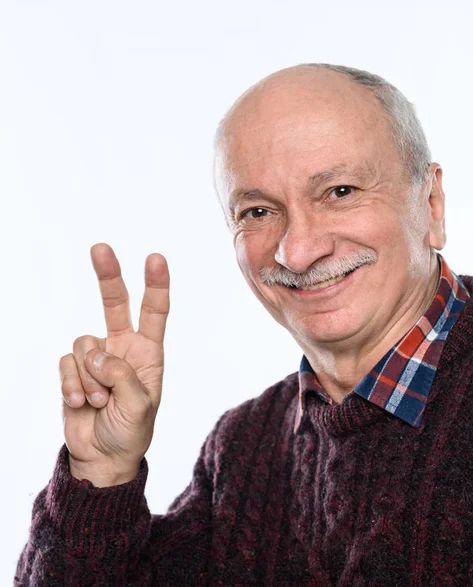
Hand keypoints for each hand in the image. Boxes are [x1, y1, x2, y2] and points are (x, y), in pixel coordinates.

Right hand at [60, 243, 169, 486]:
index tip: (156, 259)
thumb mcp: (140, 406)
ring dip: (90, 376)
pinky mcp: (73, 371)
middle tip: (100, 248)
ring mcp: (96, 358)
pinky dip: (72, 385)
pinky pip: (66, 364)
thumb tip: (99, 355)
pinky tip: (82, 404)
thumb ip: (123, 376)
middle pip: (114, 304)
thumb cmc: (131, 431)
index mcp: (148, 353)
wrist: (102, 456)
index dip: (155, 285)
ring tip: (100, 401)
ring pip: (84, 343)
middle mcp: (122, 348)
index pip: (154, 312)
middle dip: (108, 276)